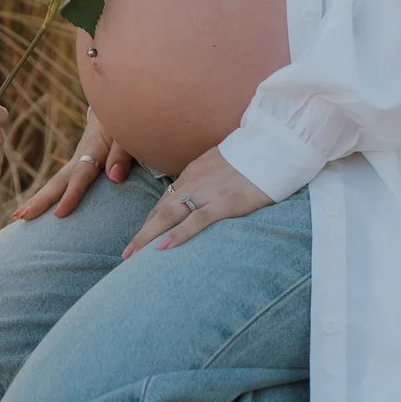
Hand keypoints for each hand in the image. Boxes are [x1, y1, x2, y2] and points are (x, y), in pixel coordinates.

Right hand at [14, 113, 131, 219]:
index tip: (59, 214)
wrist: (115, 105)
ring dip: (37, 200)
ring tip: (18, 217)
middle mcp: (81, 157)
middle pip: (58, 181)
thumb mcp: (127, 133)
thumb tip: (115, 178)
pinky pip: (61, 183)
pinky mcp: (79, 165)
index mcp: (94, 149)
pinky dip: (46, 196)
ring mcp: (77, 161)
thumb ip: (123, 153)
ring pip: (55, 183)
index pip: (81, 175)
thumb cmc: (124, 121)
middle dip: (40, 200)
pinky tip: (35, 208)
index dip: (71, 194)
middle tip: (22, 217)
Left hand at [121, 147, 270, 254]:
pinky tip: (163, 248)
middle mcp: (195, 181)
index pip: (167, 200)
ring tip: (133, 256)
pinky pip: (196, 220)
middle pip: (161, 210)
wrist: (274, 144)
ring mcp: (208, 192)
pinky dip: (178, 234)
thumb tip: (206, 196)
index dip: (152, 220)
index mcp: (194, 172)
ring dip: (148, 236)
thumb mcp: (224, 164)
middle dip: (142, 233)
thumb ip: (211, 179)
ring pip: (170, 215)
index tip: (142, 237)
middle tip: (126, 254)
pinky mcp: (225, 202)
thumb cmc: (254, 156)